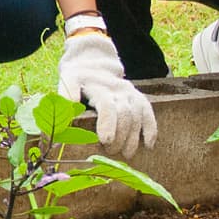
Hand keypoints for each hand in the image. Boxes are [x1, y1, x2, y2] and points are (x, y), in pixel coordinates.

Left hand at [56, 33, 157, 157]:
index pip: (107, 107)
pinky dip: (151, 130)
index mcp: (100, 88)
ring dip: (133, 138)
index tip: (105, 141)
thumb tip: (70, 105)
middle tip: (111, 152)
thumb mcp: (68, 81)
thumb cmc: (78, 79)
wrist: (94, 64)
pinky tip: (148, 145)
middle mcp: (119, 90)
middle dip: (120, 136)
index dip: (108, 124)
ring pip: (138, 116)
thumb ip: (67, 93)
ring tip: (127, 154)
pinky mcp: (140, 98)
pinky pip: (149, 114)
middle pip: (124, 115)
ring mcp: (131, 93)